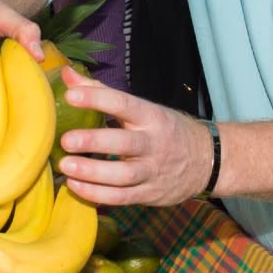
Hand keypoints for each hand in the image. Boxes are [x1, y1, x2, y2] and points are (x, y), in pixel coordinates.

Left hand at [55, 67, 213, 206]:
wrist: (207, 161)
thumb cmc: (165, 129)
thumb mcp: (142, 108)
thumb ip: (101, 92)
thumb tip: (67, 75)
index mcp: (150, 116)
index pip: (124, 104)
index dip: (97, 99)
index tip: (70, 95)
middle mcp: (153, 143)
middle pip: (125, 142)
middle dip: (94, 141)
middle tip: (66, 140)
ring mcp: (153, 171)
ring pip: (123, 175)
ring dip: (92, 172)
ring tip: (65, 166)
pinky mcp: (149, 194)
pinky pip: (122, 197)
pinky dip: (97, 194)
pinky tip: (75, 186)